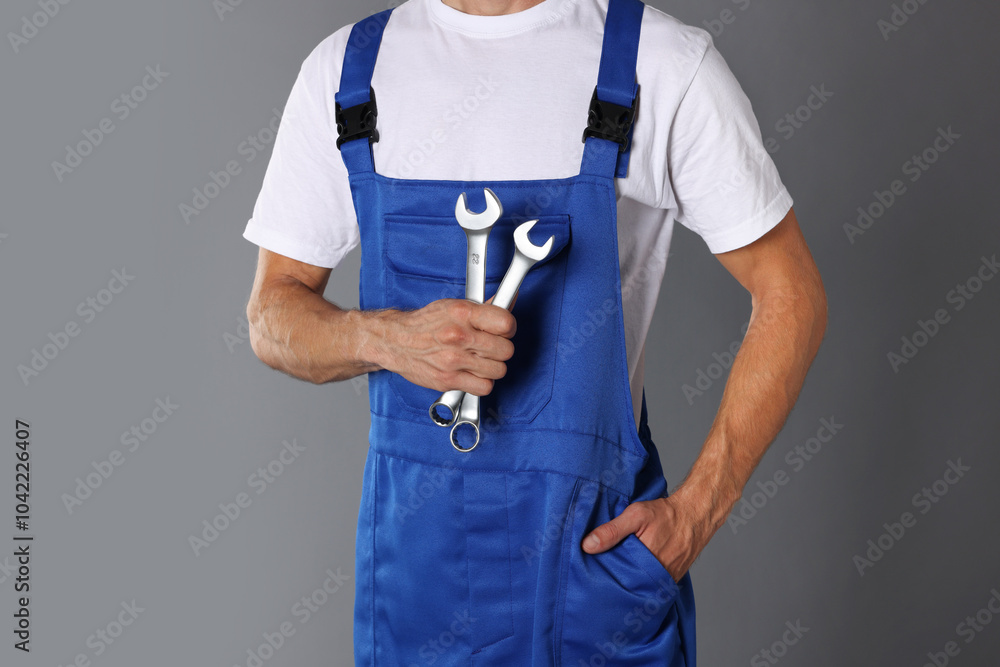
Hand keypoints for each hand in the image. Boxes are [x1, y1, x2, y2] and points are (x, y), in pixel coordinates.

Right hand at [379, 299, 515, 395]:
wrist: (396, 341)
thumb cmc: (424, 324)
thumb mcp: (453, 307)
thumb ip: (483, 308)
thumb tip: (508, 301)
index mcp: (462, 313)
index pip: (505, 323)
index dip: (509, 328)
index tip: (503, 331)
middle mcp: (459, 336)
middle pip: (505, 350)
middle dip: (501, 349)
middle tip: (490, 347)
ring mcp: (454, 360)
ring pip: (498, 370)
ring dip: (492, 367)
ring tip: (480, 360)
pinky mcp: (448, 380)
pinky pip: (484, 387)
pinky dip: (482, 383)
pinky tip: (473, 373)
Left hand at [581, 484, 724, 581]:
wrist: (695, 515)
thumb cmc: (666, 514)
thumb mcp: (636, 515)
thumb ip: (612, 531)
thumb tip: (587, 545)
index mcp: (644, 563)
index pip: (616, 577)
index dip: (603, 574)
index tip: (590, 570)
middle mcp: (656, 576)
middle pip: (627, 584)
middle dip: (614, 579)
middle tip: (600, 573)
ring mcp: (665, 580)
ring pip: (640, 586)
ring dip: (628, 580)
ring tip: (615, 573)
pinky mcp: (671, 580)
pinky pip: (652, 584)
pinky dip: (642, 579)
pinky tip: (633, 570)